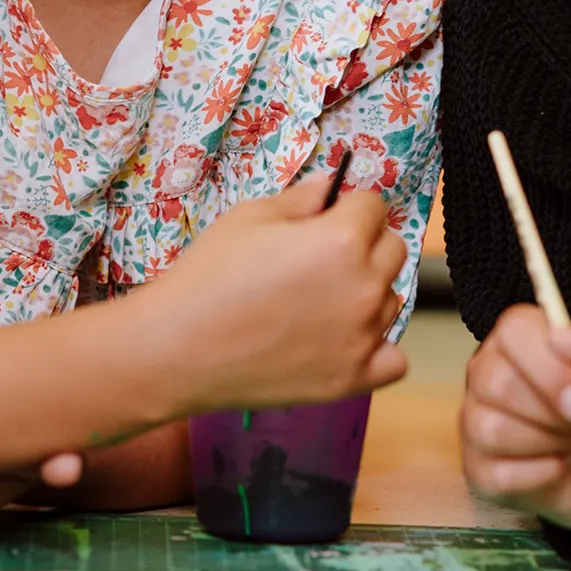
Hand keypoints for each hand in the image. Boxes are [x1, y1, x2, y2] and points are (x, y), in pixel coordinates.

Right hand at [135, 175, 408, 413]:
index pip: (373, 206)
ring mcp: (363, 337)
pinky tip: (341, 340)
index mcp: (342, 240)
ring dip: (366, 294)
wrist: (176, 349)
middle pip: (392, 250)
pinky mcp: (354, 379)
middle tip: (318, 260)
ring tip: (315, 303)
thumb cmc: (207, 278)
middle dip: (363, 245)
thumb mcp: (248, 218)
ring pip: (390, 300)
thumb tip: (328, 191)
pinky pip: (394, 359)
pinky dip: (375, 348)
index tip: (324, 219)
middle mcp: (364, 287)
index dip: (346, 207)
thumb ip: (301, 199)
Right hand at [460, 305, 570, 541]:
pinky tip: (556, 468)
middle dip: (552, 412)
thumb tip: (563, 336)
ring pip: (492, 429)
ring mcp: (478, 421)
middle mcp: (490, 373)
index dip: (549, 367)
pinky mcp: (480, 469)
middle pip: (495, 383)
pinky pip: (497, 474)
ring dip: (547, 444)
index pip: (513, 332)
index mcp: (523, 339)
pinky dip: (540, 476)